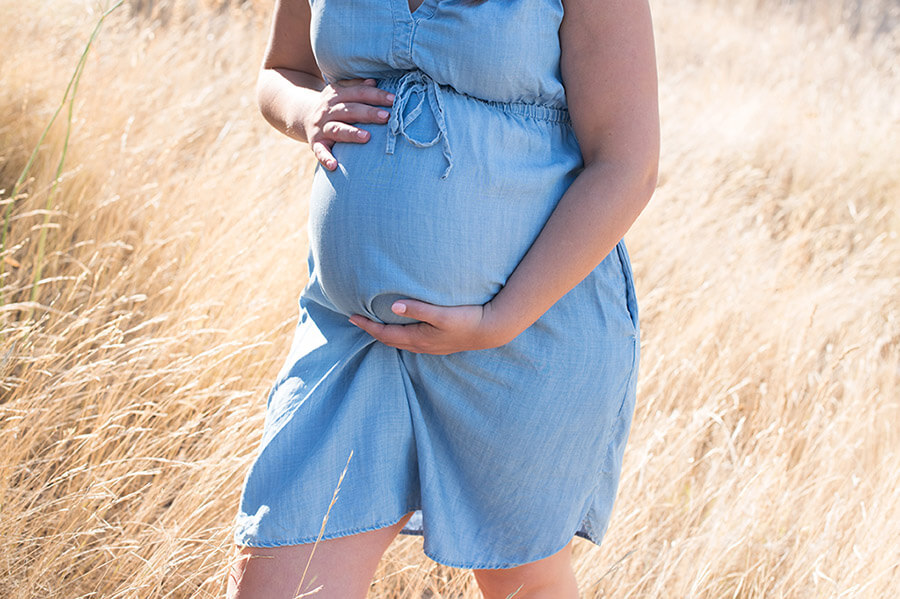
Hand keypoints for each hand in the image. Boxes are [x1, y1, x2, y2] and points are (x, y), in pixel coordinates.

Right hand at [301, 78, 394, 170]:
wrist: (302, 115)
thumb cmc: (332, 105)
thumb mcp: (341, 91)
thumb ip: (356, 86)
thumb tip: (373, 81)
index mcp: (336, 94)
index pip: (358, 93)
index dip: (376, 95)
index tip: (394, 99)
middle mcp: (328, 110)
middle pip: (349, 110)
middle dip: (368, 113)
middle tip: (386, 116)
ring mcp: (321, 127)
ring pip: (337, 129)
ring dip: (351, 133)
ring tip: (367, 137)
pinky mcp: (316, 143)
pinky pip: (320, 151)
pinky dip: (326, 158)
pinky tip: (334, 165)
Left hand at [348, 299, 519, 354]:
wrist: (490, 330)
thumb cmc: (467, 319)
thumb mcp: (441, 313)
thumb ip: (417, 309)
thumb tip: (393, 305)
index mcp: (418, 338)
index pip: (385, 333)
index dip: (367, 326)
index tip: (351, 317)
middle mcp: (421, 345)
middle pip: (389, 340)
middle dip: (372, 331)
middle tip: (358, 320)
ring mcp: (430, 347)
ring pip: (400, 342)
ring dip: (385, 335)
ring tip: (375, 325)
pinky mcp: (438, 344)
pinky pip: (410, 342)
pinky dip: (399, 336)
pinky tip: (402, 329)